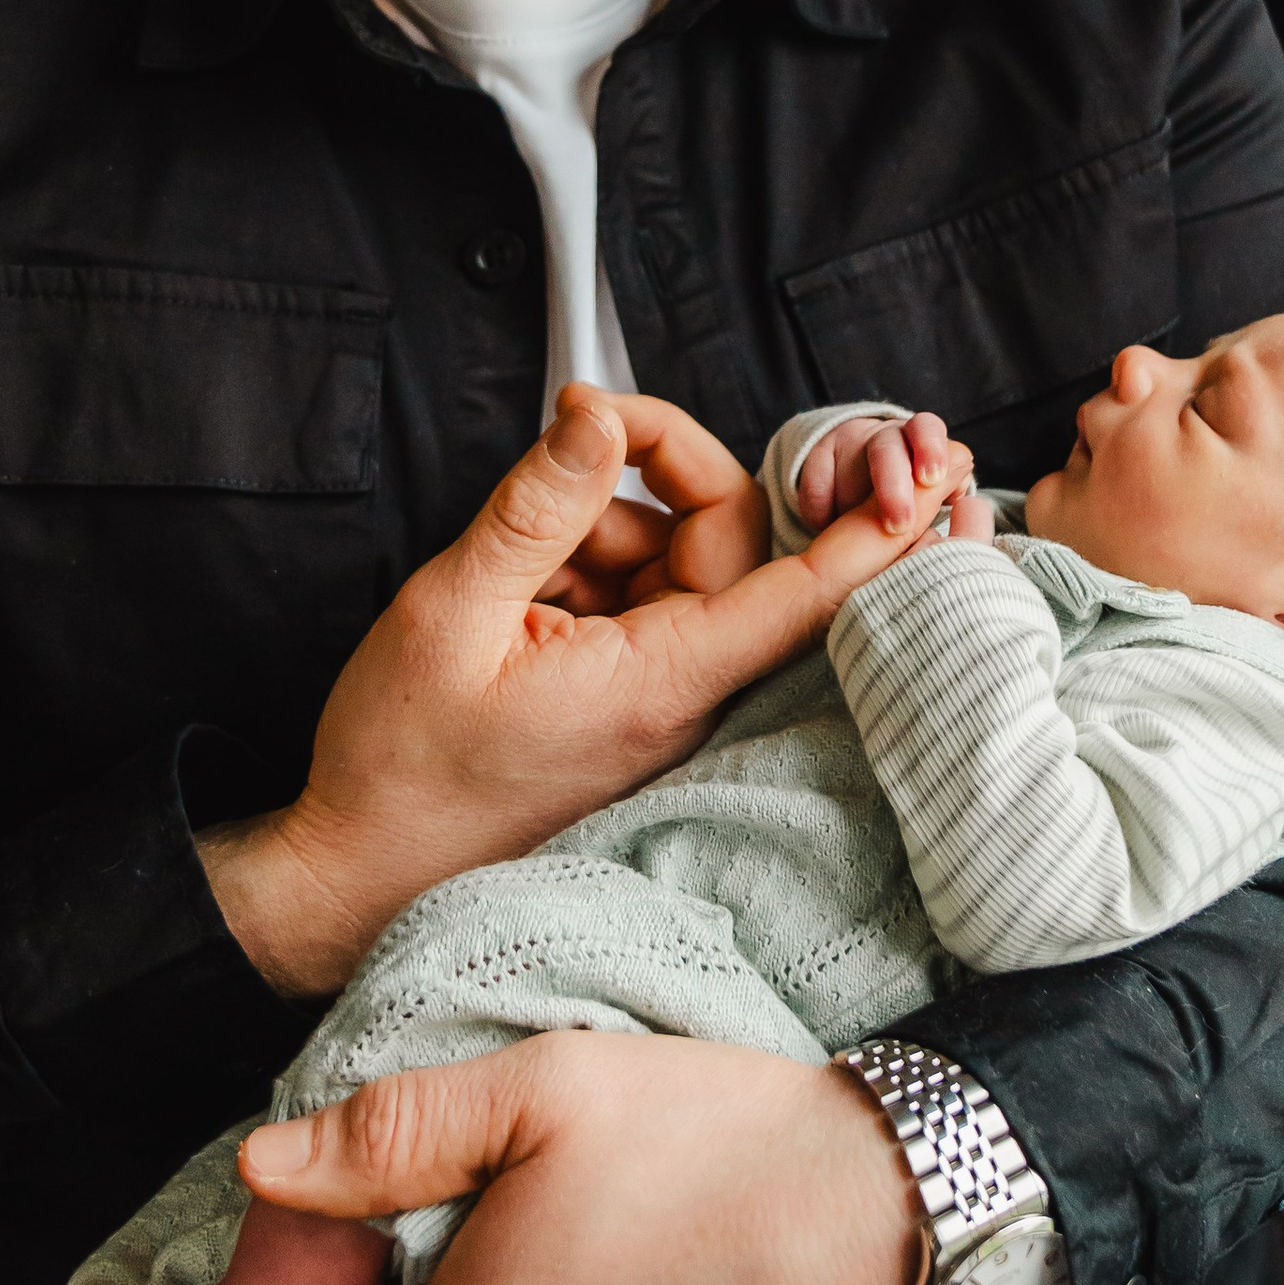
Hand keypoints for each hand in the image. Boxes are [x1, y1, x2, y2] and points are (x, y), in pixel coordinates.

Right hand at [199, 394, 927, 996]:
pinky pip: (635, 596)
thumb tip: (597, 415)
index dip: (869, 525)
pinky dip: (579, 566)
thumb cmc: (402, 769)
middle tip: (578, 429)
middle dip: (655, 474)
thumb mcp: (452, 609)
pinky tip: (513, 594)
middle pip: (728, 539)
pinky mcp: (625, 696)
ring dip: (597, 527)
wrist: (357, 869)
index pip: (801, 593)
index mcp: (660, 679)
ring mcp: (653, 694)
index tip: (925, 468)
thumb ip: (536, 505)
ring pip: (671, 559)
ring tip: (506, 569)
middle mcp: (677, 689)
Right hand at [796, 409, 976, 540]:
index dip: (931, 450)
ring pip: (848, 465)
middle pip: (886, 450)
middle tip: (898, 526)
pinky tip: (826, 527)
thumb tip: (965, 505)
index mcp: (919, 439)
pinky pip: (815, 482)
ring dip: (853, 501)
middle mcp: (885, 435)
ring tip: (857, 535)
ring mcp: (848, 442)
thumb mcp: (932, 491)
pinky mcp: (817, 454)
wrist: (860, 475)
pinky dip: (821, 509)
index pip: (928, 429)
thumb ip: (946, 493)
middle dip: (892, 487)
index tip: (932, 479)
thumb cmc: (910, 493)